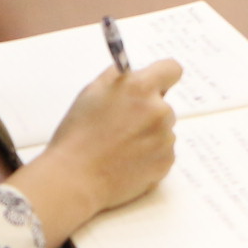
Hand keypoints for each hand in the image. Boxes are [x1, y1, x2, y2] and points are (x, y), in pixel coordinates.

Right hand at [9, 59, 182, 241]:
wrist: (75, 179)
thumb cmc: (78, 136)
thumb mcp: (92, 91)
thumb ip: (119, 76)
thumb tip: (135, 72)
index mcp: (140, 88)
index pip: (172, 69)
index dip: (162, 76)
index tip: (155, 85)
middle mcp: (159, 111)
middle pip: (164, 103)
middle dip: (147, 110)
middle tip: (122, 124)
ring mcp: (165, 138)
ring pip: (163, 129)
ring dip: (149, 133)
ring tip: (120, 146)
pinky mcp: (166, 162)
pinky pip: (163, 151)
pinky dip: (150, 154)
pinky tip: (127, 160)